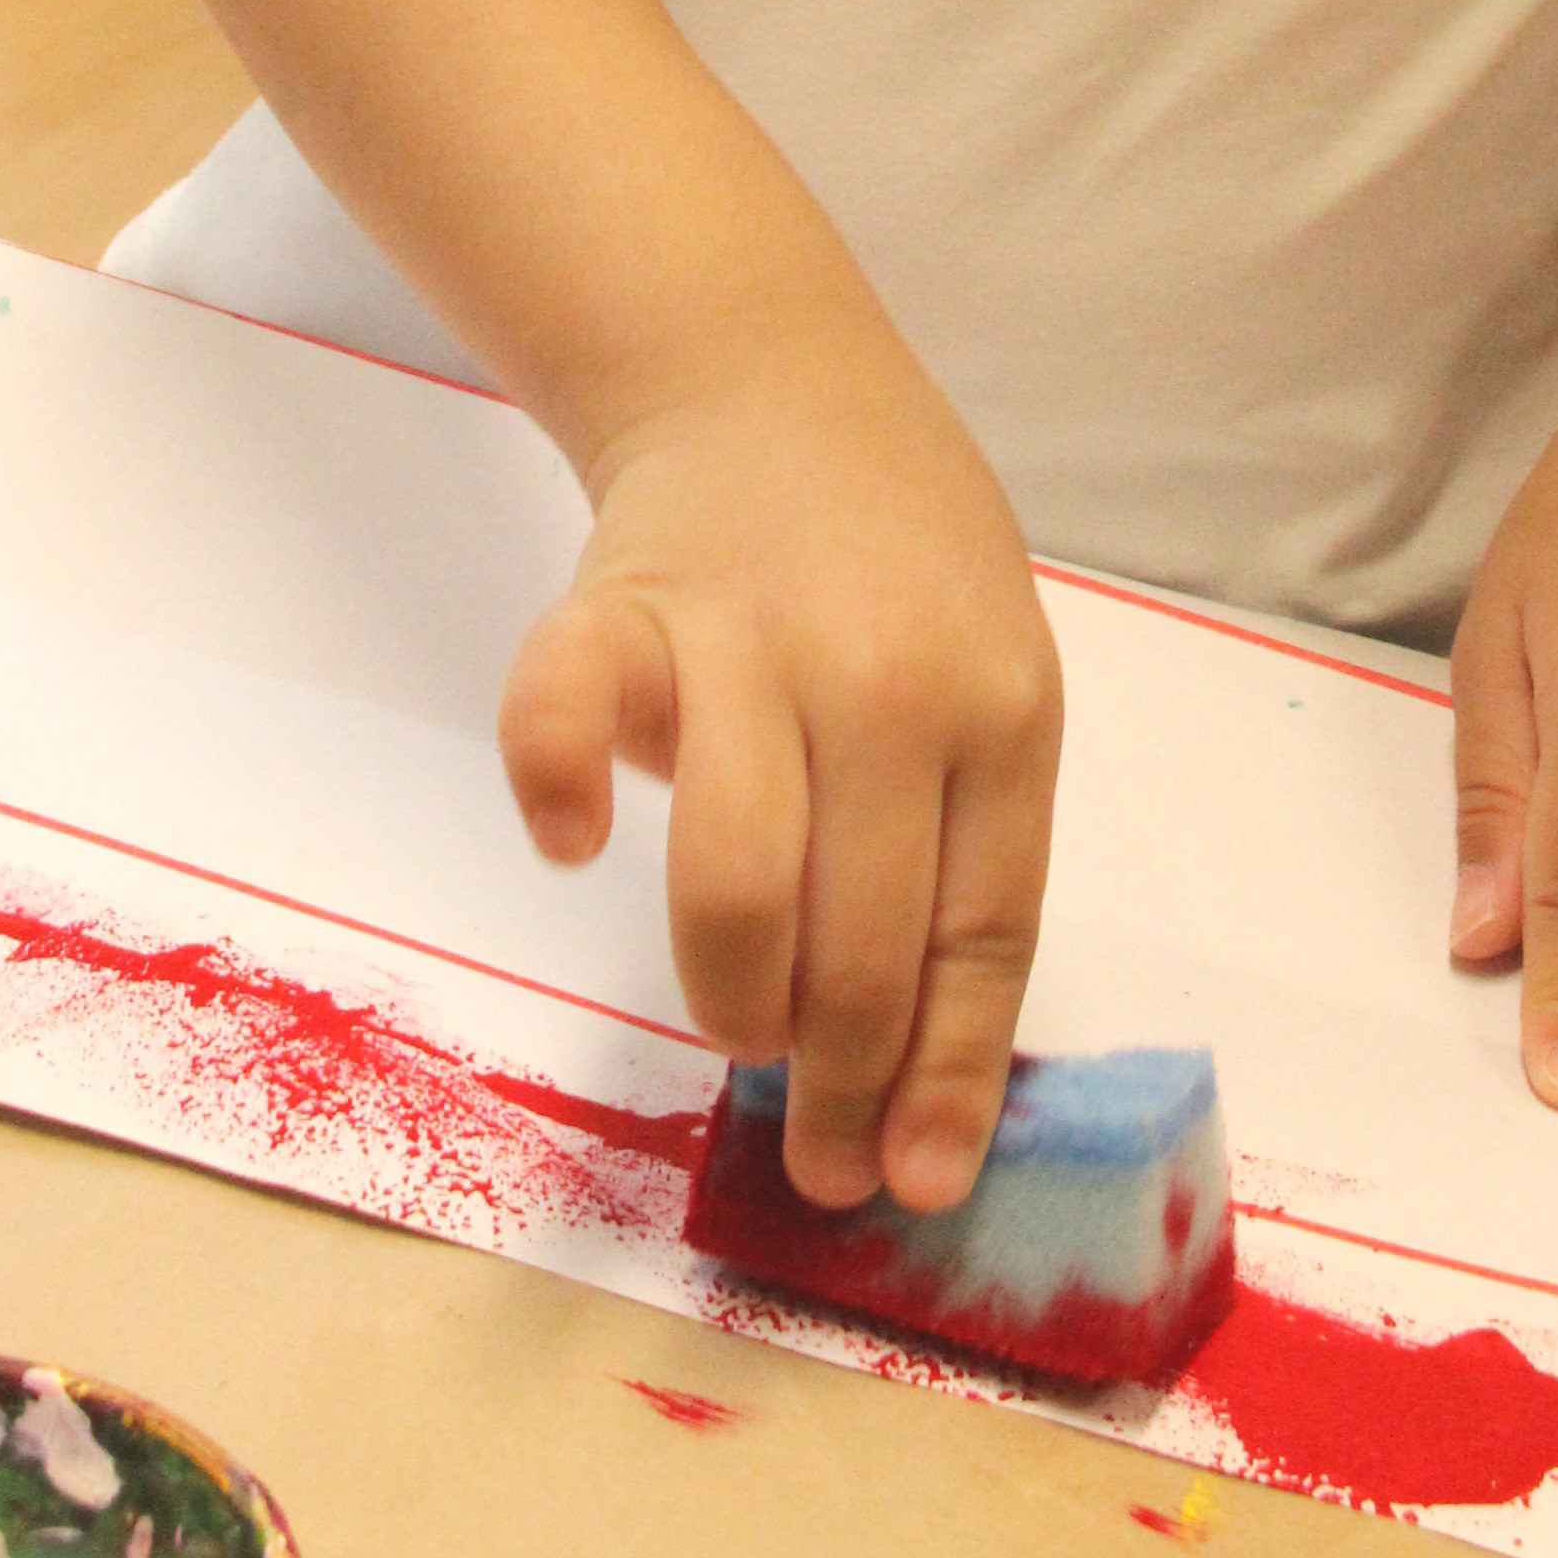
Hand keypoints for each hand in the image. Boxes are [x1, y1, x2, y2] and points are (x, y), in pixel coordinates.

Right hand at [498, 323, 1062, 1216]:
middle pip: (862, 939)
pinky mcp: (621, 605)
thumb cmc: (895, 556)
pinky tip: (579, 839)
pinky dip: (557, 792)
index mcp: (1000, 701)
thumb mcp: (986, 671)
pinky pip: (566, 720)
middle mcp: (887, 678)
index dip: (948, 1076)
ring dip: (730, 991)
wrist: (765, 372)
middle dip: (836, 1083)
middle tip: (813, 1155)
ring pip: (739, 879)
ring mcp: (748, 637)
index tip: (918, 1185)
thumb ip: (960, 843)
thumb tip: (925, 1089)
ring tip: (734, 1020)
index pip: (983, 931)